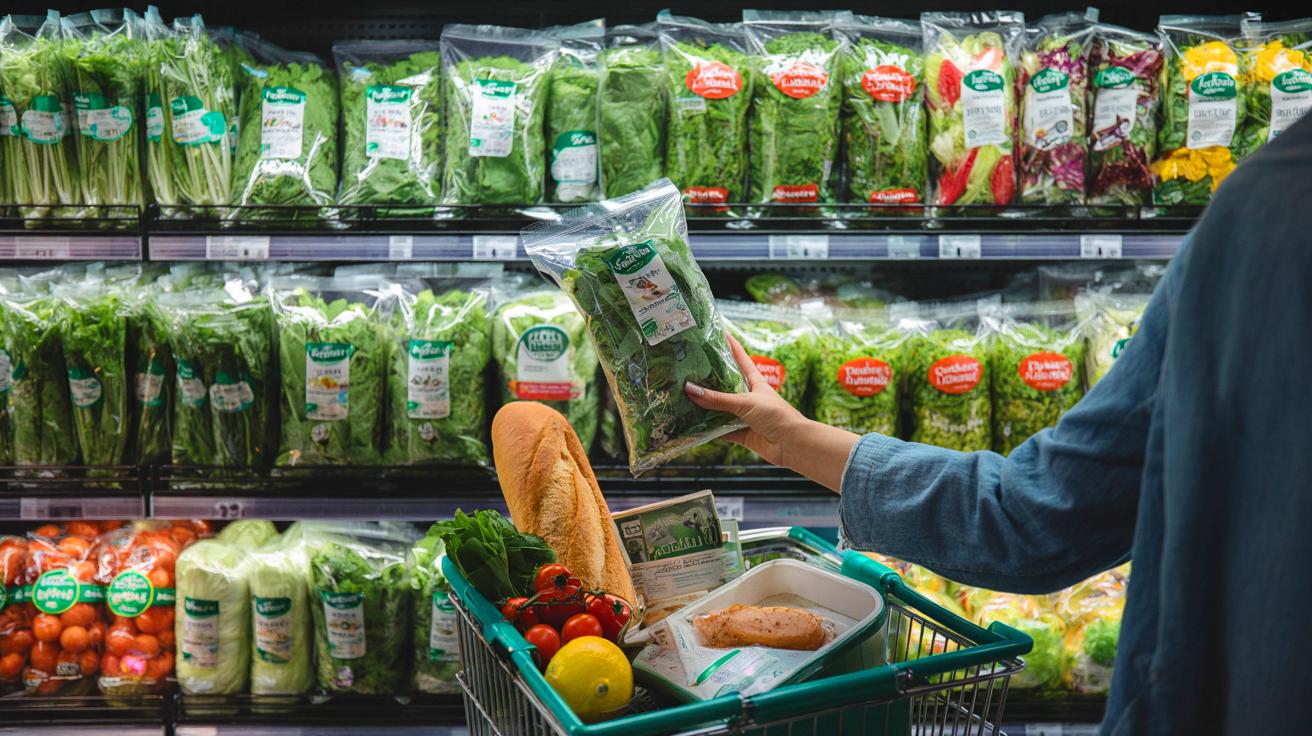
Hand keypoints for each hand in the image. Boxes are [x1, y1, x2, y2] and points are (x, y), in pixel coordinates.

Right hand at [684, 334, 805, 467]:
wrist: (791, 444)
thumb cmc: (775, 415)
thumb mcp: (745, 402)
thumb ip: (718, 399)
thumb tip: (690, 390)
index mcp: (754, 382)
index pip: (741, 359)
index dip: (731, 346)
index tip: (719, 334)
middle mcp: (748, 397)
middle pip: (725, 385)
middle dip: (709, 379)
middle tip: (688, 370)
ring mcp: (744, 415)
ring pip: (720, 409)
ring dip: (705, 406)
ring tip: (684, 397)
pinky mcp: (741, 433)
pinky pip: (720, 430)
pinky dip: (708, 429)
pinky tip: (692, 425)